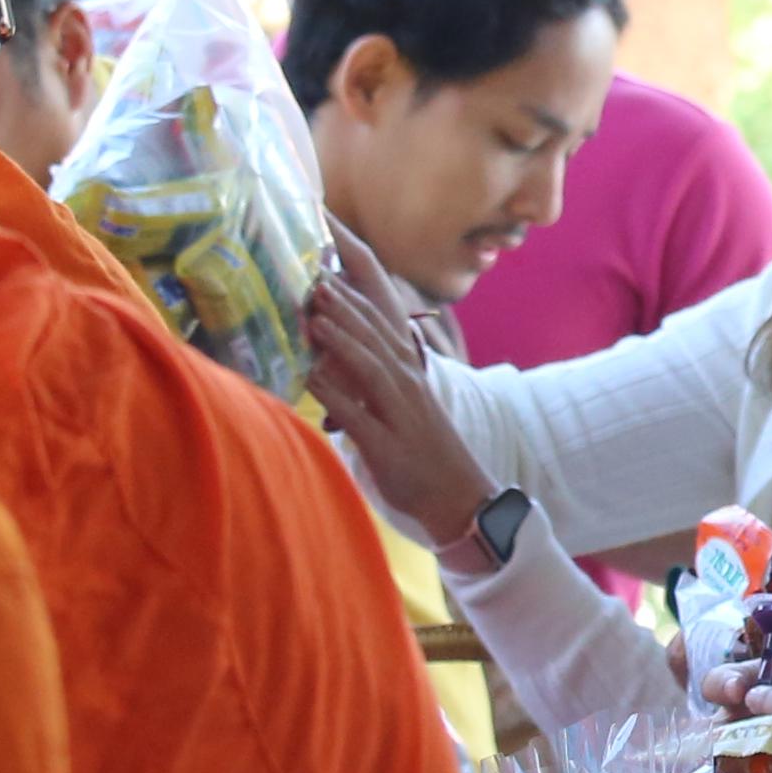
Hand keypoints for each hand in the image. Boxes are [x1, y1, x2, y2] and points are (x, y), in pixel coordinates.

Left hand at [295, 236, 498, 542]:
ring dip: (342, 342)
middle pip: (376, 339)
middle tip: (319, 281)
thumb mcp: (412, 406)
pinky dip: (334, 395)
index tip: (332, 277)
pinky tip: (312, 378)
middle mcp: (407, 388)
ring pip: (370, 368)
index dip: (357, 302)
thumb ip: (393, 377)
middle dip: (347, 309)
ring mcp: (399, 415)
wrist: (460, 496)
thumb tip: (382, 347)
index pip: (383, 329)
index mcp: (410, 376)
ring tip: (316, 317)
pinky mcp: (387, 446)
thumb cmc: (429, 453)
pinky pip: (358, 416)